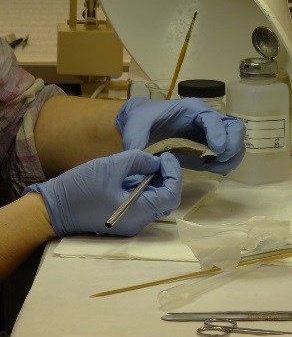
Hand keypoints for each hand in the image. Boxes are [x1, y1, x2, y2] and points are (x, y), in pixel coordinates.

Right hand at [23, 150, 181, 236]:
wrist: (53, 209)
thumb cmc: (80, 188)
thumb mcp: (111, 167)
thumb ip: (138, 160)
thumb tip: (156, 161)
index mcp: (138, 213)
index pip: (171, 195)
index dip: (173, 174)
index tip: (165, 157)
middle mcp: (138, 223)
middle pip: (165, 200)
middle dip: (166, 178)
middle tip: (158, 159)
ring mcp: (130, 224)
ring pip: (154, 202)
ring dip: (155, 183)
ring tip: (146, 165)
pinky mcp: (123, 220)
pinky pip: (142, 205)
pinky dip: (143, 189)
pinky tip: (134, 176)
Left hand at [116, 98, 245, 174]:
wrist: (143, 125)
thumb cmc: (141, 120)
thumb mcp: (135, 127)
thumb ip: (136, 141)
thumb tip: (141, 161)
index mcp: (191, 110)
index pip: (213, 118)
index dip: (218, 133)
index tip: (216, 150)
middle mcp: (206, 120)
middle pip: (235, 128)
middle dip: (233, 145)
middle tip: (220, 159)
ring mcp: (209, 135)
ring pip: (236, 142)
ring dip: (232, 156)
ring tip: (215, 167)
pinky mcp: (207, 149)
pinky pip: (227, 156)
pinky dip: (225, 164)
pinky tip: (212, 169)